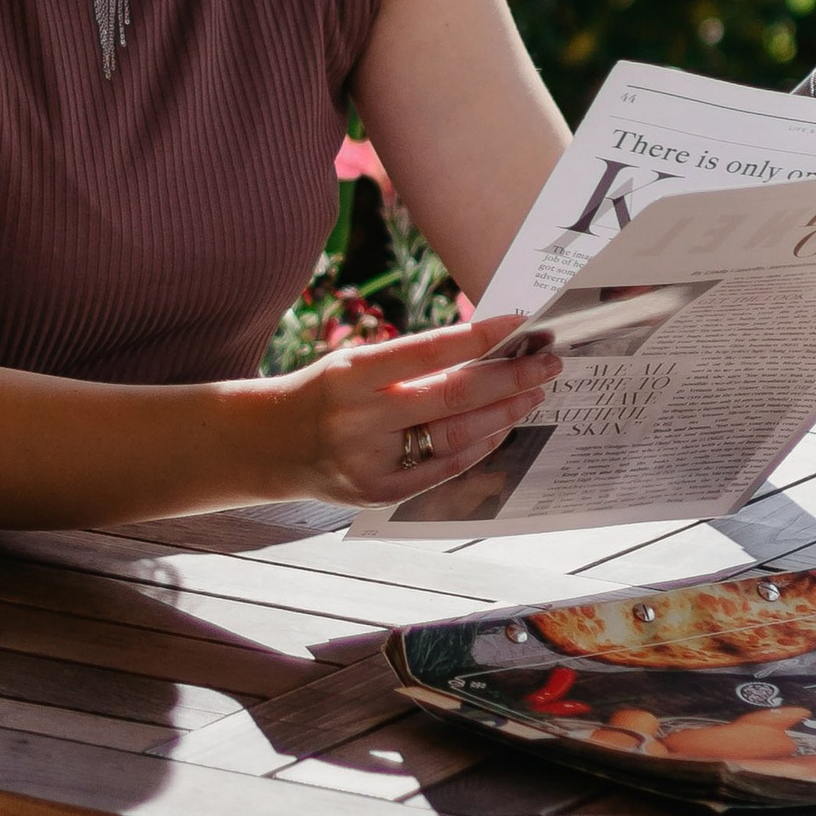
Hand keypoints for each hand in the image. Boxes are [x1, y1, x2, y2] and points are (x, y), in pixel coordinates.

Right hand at [255, 311, 557, 507]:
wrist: (267, 447)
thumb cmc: (322, 395)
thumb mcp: (352, 365)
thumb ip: (410, 363)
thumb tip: (485, 352)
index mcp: (350, 375)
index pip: (429, 350)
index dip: (480, 336)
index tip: (521, 322)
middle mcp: (360, 419)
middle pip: (452, 396)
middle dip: (509, 377)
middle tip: (547, 362)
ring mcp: (370, 461)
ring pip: (455, 435)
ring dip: (503, 412)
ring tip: (533, 392)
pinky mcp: (379, 493)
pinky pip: (443, 470)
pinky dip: (477, 447)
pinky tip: (501, 427)